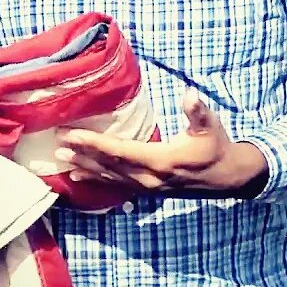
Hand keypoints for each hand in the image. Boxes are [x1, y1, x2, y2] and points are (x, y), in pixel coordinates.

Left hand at [54, 88, 267, 199]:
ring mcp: (148, 188)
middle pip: (109, 167)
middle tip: (58, 146)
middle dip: (83, 155)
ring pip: (110, 179)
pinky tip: (79, 179)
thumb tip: (190, 95)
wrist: (228, 177)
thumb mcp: (211, 126)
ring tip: (62, 161)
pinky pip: (117, 187)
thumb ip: (198, 112)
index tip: (72, 135)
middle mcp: (150, 179)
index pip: (120, 152)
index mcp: (161, 161)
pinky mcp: (148, 191)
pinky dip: (97, 181)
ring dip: (85, 169)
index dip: (94, 144)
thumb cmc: (217, 147)